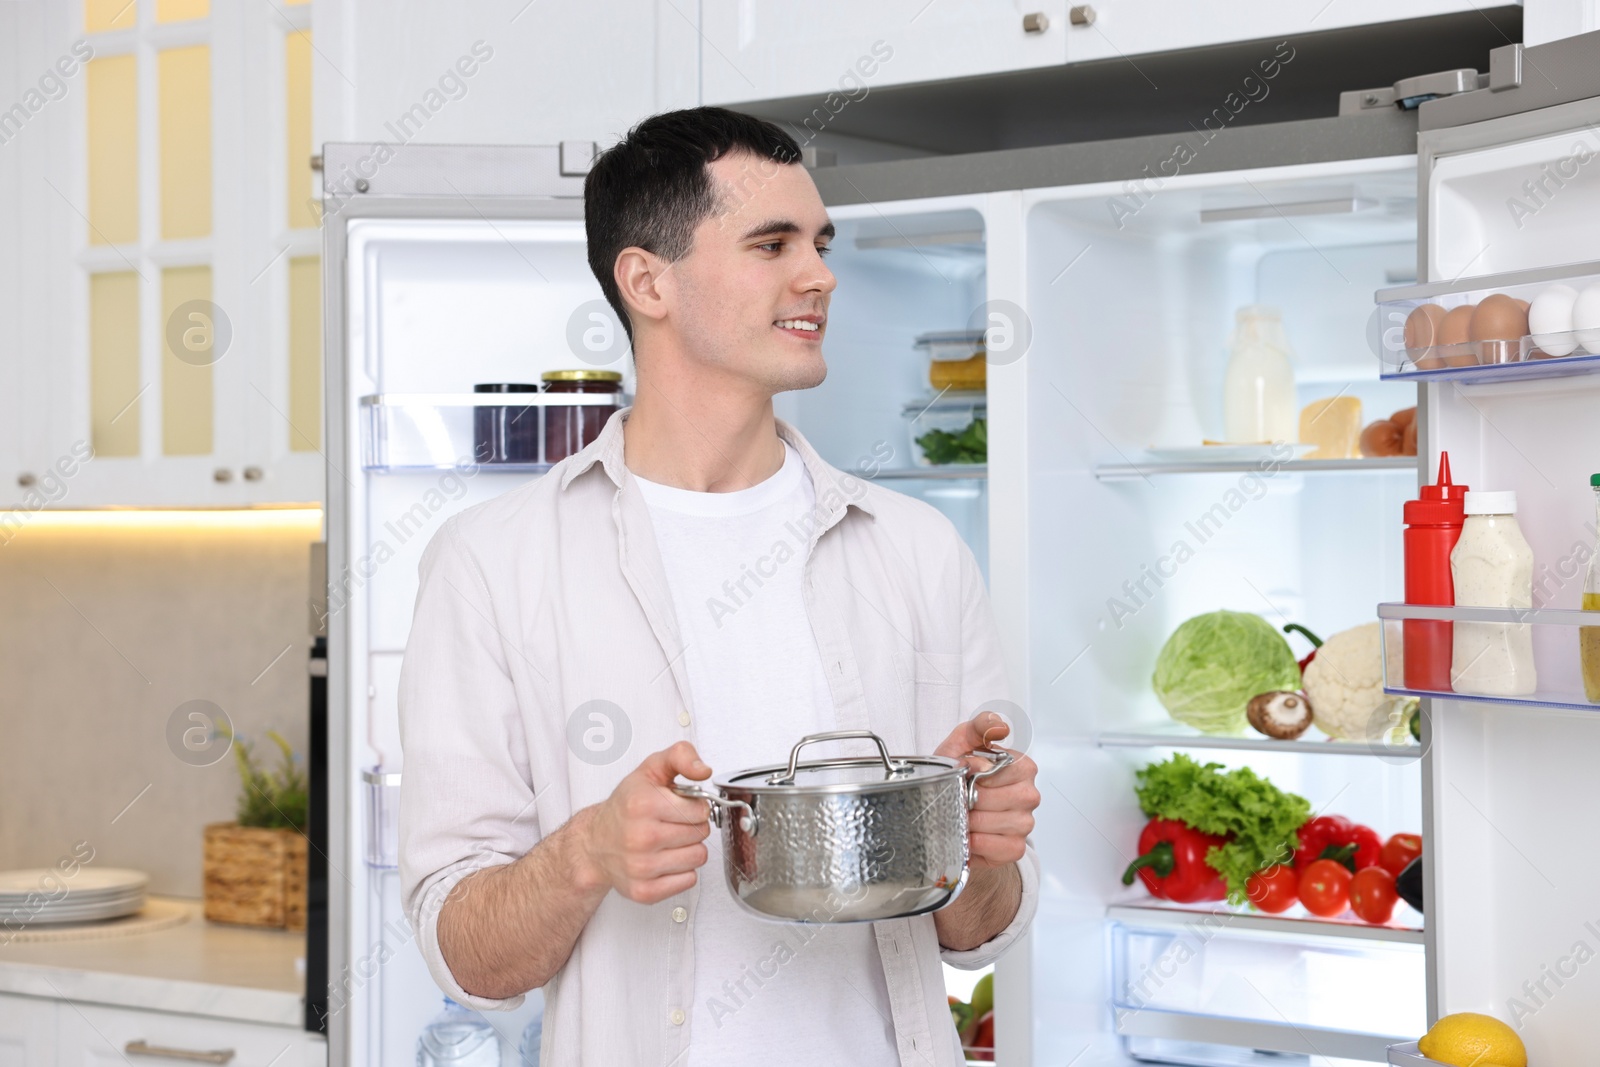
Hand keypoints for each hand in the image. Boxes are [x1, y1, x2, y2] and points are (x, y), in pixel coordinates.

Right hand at [578, 741, 712, 903]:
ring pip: (698, 858)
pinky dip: (681, 871)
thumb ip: (681, 756)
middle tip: (671, 823)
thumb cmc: (626, 806)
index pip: (701, 810)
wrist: (595, 841)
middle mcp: (640, 837)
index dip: (695, 806)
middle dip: (692, 826)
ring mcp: (640, 868)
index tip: (680, 805)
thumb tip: (703, 770)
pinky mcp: (643, 891)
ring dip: (688, 848)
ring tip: (668, 841)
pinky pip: (688, 881)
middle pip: (701, 834)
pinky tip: (664, 860)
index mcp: (642, 805)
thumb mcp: (651, 770)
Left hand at [934, 711, 1038, 870]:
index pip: (1002, 769)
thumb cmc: (959, 774)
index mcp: (1023, 766)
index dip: (975, 772)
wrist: (949, 807)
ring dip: (970, 822)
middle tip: (959, 797)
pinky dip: (978, 843)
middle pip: (995, 798)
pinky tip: (970, 835)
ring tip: (962, 815)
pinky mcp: (1016, 847)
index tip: (964, 773)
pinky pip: (998, 848)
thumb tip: (1002, 728)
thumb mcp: (962, 743)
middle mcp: (1030, 794)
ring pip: (995, 824)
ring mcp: (1026, 822)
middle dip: (969, 798)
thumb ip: (980, 727)